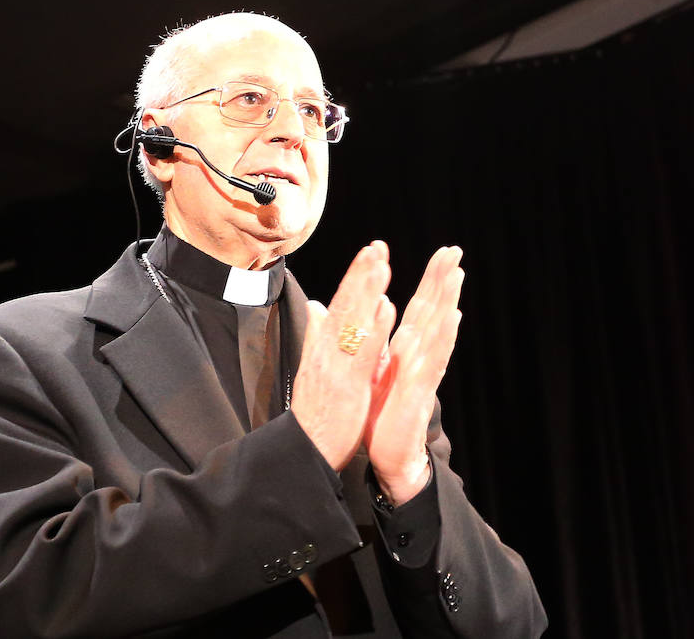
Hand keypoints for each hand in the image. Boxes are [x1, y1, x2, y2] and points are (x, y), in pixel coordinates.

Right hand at [290, 242, 396, 470]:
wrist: (306, 448)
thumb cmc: (316, 410)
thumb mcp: (314, 366)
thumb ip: (317, 333)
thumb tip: (317, 304)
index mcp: (321, 347)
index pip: (338, 304)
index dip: (354, 277)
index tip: (370, 252)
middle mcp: (325, 351)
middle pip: (344, 305)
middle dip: (361, 273)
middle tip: (377, 246)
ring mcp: (335, 366)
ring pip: (352, 322)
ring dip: (368, 291)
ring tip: (382, 264)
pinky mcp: (347, 385)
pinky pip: (363, 352)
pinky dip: (374, 328)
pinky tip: (387, 308)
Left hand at [364, 246, 463, 504]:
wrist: (390, 457)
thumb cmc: (384, 415)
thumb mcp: (377, 373)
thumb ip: (380, 344)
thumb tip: (381, 318)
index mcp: (406, 351)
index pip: (420, 309)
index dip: (431, 281)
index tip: (442, 253)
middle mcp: (419, 358)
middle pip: (434, 313)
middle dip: (443, 282)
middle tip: (455, 250)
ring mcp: (421, 374)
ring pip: (437, 332)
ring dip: (447, 303)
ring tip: (456, 276)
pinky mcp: (417, 393)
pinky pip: (431, 362)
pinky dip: (441, 340)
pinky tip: (451, 320)